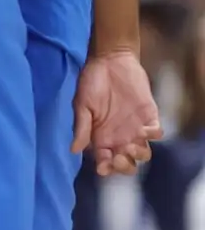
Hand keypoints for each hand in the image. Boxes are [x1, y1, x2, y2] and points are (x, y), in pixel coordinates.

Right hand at [73, 51, 163, 176]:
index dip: (106, 169)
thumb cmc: (91, 82)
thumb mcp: (81, 106)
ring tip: (133, 145)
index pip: (105, 162)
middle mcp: (118, 138)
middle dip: (124, 166)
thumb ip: (81, 128)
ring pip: (143, 153)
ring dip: (139, 155)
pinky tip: (146, 130)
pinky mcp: (149, 115)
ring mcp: (135, 128)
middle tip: (120, 155)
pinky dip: (153, 135)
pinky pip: (156, 133)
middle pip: (126, 163)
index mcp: (100, 139)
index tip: (104, 165)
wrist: (111, 60)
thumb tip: (74, 150)